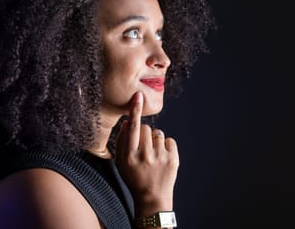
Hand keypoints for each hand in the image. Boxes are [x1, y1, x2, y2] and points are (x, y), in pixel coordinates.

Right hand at [115, 92, 179, 216]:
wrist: (152, 198)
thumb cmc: (134, 178)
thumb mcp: (121, 162)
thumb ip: (121, 141)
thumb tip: (127, 122)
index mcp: (130, 156)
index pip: (132, 128)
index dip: (134, 111)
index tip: (138, 96)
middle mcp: (145, 156)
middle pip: (145, 128)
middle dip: (143, 134)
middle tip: (143, 148)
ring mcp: (160, 157)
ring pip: (157, 133)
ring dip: (155, 140)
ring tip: (153, 155)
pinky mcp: (173, 159)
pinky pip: (169, 140)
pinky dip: (166, 146)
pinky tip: (162, 157)